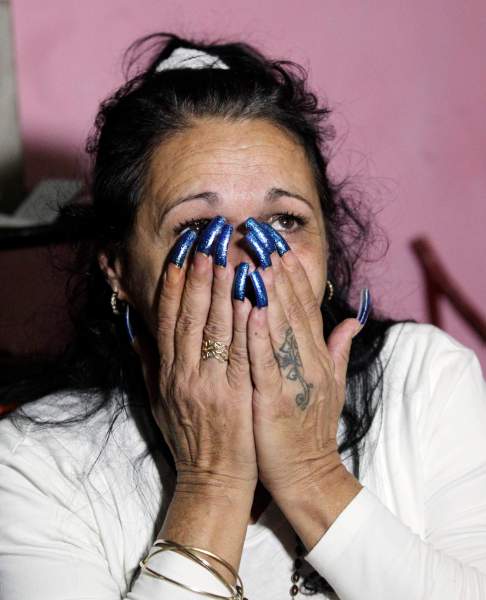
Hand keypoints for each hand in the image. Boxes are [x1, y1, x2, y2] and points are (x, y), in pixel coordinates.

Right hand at [134, 223, 257, 495]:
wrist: (212, 479)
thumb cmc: (187, 437)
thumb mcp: (157, 400)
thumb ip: (147, 360)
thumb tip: (133, 325)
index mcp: (167, 373)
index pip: (167, 319)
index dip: (174, 284)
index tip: (181, 253)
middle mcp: (185, 374)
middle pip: (190, 316)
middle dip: (199, 275)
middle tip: (207, 240)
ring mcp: (211, 385)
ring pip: (215, 329)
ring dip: (221, 290)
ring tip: (229, 256)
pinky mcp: (237, 396)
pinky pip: (240, 354)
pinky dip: (244, 324)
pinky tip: (251, 297)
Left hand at [247, 248, 360, 501]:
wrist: (307, 474)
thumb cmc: (310, 427)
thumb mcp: (331, 384)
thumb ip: (339, 348)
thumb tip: (354, 320)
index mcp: (316, 355)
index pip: (305, 305)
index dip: (292, 272)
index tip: (276, 243)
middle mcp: (308, 360)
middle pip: (292, 306)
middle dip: (276, 266)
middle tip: (260, 232)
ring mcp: (293, 378)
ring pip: (279, 324)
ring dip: (267, 288)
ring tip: (254, 254)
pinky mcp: (275, 398)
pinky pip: (266, 358)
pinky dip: (259, 330)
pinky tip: (251, 303)